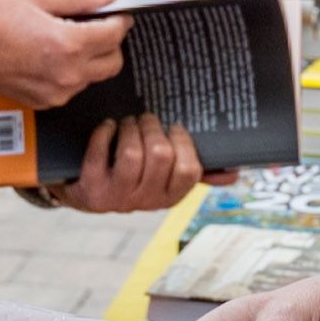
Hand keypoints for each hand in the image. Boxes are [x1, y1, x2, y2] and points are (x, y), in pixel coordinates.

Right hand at [0, 0, 128, 112]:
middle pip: (113, 62)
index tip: (116, 13)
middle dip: (110, 43)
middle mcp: (68, 74)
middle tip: (94, 26)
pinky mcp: (45, 102)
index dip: (119, 20)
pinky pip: (72, 87)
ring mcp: (57, 92)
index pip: (115, 34)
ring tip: (65, 38)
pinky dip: (71, 72)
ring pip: (94, 76)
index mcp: (69, 45)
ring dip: (91, 58)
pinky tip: (50, 55)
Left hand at [46, 114, 204, 212]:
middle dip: (154, 129)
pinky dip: (104, 134)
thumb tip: (235, 173)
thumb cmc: (131, 178)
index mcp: (169, 198)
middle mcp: (145, 202)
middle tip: (146, 119)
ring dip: (131, 129)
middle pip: (160, 156)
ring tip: (128, 122)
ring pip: (132, 154)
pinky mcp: (92, 189)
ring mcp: (117, 198)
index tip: (174, 128)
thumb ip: (197, 174)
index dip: (182, 143)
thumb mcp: (163, 181)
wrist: (84, 194)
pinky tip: (108, 126)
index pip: (189, 171)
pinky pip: (100, 154)